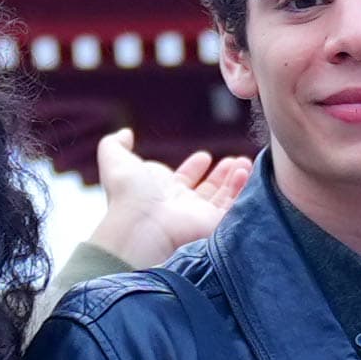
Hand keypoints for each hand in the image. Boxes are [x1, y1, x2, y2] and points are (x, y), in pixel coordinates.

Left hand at [77, 127, 253, 272]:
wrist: (141, 226)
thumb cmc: (128, 194)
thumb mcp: (116, 160)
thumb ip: (116, 143)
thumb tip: (126, 133)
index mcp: (162, 191)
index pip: (184, 178)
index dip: (194, 167)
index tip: (204, 156)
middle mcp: (182, 205)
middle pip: (207, 188)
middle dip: (221, 173)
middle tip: (234, 160)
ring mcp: (199, 215)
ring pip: (223, 196)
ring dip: (234, 178)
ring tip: (243, 161)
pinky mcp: (214, 224)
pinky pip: (233, 206)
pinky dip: (241, 188)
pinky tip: (244, 172)